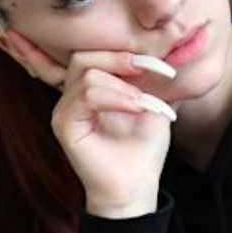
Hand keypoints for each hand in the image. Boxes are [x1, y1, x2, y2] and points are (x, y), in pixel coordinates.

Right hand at [5, 30, 175, 218]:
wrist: (137, 185)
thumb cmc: (143, 149)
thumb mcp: (153, 103)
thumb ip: (150, 77)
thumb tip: (167, 47)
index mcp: (89, 88)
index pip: (93, 52)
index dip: (125, 52)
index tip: (161, 65)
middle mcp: (71, 96)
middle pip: (85, 55)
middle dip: (121, 59)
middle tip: (152, 71)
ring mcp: (64, 110)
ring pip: (88, 74)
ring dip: (123, 85)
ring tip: (144, 103)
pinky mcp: (64, 125)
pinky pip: (86, 96)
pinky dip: (116, 98)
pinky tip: (137, 108)